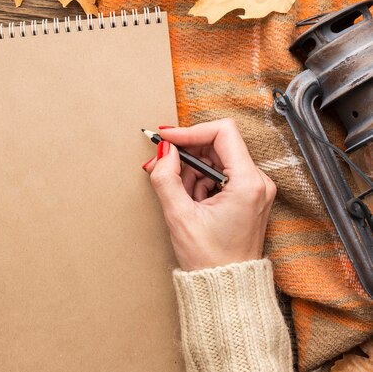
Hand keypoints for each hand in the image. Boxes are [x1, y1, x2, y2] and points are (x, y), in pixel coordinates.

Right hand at [143, 119, 275, 270]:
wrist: (226, 288)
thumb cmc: (210, 260)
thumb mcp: (179, 216)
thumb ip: (166, 177)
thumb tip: (164, 152)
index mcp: (248, 183)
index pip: (222, 132)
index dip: (190, 131)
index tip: (167, 138)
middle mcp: (258, 182)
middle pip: (218, 145)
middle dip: (187, 155)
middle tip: (162, 167)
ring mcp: (255, 189)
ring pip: (217, 160)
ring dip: (192, 172)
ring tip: (182, 198)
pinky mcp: (248, 196)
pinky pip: (221, 175)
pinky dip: (200, 182)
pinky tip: (192, 202)